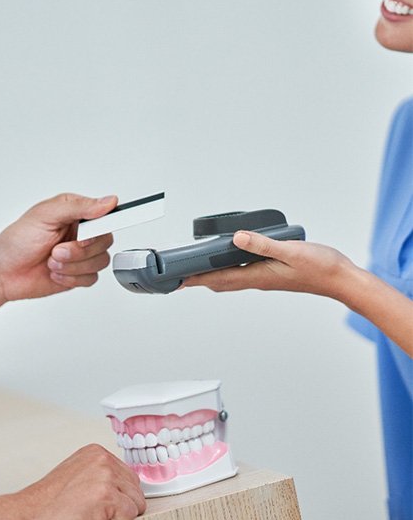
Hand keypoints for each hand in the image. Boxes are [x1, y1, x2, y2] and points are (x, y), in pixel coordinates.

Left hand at [0, 193, 117, 301]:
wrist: (3, 273)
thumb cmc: (17, 241)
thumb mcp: (45, 215)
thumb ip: (79, 207)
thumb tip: (107, 202)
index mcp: (76, 213)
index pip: (106, 215)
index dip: (102, 227)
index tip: (87, 236)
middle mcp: (81, 233)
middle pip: (105, 242)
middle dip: (79, 251)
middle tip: (57, 250)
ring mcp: (81, 255)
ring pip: (100, 262)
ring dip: (73, 265)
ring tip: (52, 261)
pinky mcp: (79, 274)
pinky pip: (91, 278)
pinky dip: (72, 278)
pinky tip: (55, 272)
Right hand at [16, 444, 145, 519]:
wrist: (29, 516)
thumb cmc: (47, 502)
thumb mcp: (77, 474)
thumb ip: (99, 473)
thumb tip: (121, 486)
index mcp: (96, 451)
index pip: (127, 474)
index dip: (117, 493)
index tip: (99, 501)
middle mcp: (103, 459)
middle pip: (135, 487)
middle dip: (121, 503)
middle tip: (94, 510)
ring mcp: (106, 476)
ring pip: (135, 502)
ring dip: (118, 515)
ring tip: (91, 514)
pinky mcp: (106, 496)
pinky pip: (130, 515)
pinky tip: (93, 519)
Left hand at [183, 230, 355, 300]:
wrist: (341, 279)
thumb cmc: (321, 267)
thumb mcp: (290, 251)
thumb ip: (262, 245)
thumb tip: (236, 238)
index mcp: (258, 276)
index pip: (219, 279)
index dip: (197, 279)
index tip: (178, 281)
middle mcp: (258, 279)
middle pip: (221, 282)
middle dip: (200, 279)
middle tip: (181, 276)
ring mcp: (265, 278)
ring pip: (231, 278)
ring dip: (213, 275)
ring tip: (198, 268)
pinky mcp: (272, 273)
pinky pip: (244, 272)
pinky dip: (230, 269)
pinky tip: (231, 259)